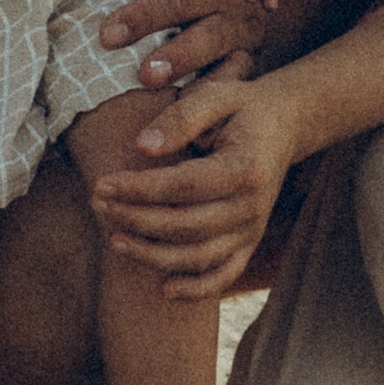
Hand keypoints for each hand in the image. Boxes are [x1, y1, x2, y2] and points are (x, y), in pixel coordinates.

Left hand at [88, 67, 300, 301]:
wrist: (285, 125)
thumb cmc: (242, 107)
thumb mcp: (216, 95)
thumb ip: (180, 118)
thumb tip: (142, 147)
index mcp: (245, 168)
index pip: (184, 186)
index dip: (140, 189)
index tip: (102, 183)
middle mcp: (252, 206)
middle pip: (186, 226)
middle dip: (136, 219)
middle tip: (97, 204)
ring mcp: (252, 229)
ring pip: (198, 256)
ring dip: (153, 255)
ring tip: (114, 241)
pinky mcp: (249, 243)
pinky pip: (224, 274)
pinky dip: (196, 289)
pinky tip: (164, 289)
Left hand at [91, 0, 273, 88]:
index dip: (146, 14)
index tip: (107, 36)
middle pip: (207, 30)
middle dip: (178, 52)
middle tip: (145, 76)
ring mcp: (249, 23)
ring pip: (224, 50)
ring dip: (198, 73)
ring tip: (171, 100)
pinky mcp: (254, 48)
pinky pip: (241, 74)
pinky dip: (222, 92)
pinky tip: (200, 119)